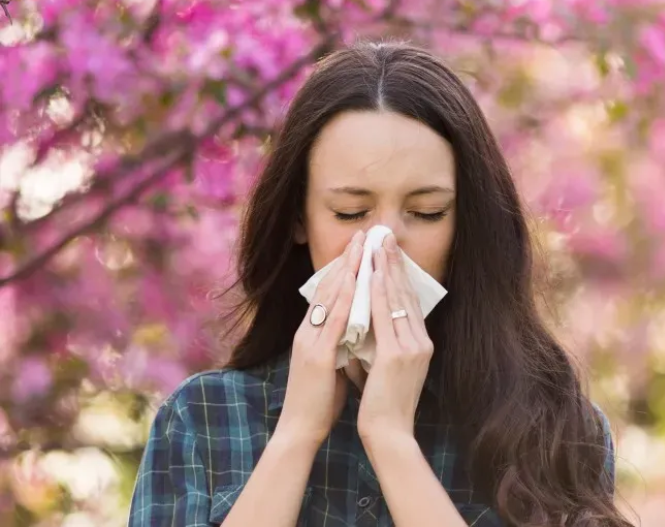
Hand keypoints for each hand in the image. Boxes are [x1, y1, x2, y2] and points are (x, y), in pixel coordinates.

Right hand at [276, 230, 365, 451]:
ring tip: (361, 247)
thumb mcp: (331, 364)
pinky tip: (354, 283)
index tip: (360, 248)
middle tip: (363, 235)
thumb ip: (340, 343)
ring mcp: (309, 341)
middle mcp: (307, 331)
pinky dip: (343, 299)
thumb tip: (357, 329)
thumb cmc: (319, 401)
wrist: (300, 430)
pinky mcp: (316, 356)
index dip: (344, 268)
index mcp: (311, 333)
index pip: (328, 293)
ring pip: (328, 297)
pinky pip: (332, 322)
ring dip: (346, 270)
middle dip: (346, 260)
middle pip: (327, 287)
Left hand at [356, 234, 433, 445]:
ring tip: (378, 244)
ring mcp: (412, 348)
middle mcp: (421, 342)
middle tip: (385, 236)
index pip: (408, 302)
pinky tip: (372, 274)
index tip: (388, 252)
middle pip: (406, 294)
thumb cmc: (383, 405)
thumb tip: (367, 324)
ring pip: (397, 299)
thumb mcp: (386, 368)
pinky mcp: (399, 355)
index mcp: (420, 345)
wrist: (389, 433)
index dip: (398, 275)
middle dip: (394, 263)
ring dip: (386, 269)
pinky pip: (386, 316)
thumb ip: (382, 344)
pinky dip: (378, 292)